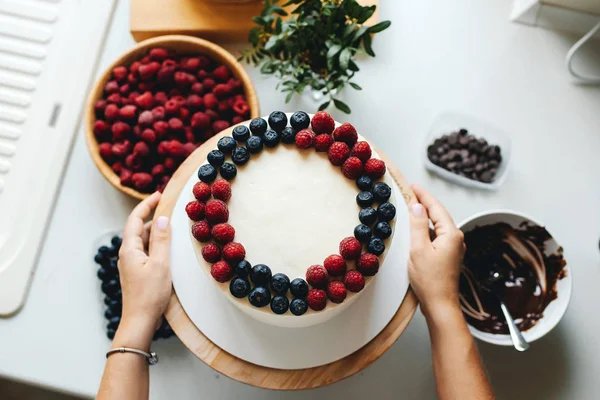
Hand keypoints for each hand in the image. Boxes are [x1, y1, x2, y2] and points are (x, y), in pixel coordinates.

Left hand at [117, 192, 171, 342]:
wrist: (139, 322)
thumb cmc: (150, 295)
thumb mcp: (160, 264)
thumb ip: (161, 240)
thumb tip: (162, 218)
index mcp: (129, 249)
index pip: (135, 219)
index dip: (146, 205)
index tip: (158, 195)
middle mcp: (127, 255)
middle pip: (138, 229)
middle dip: (152, 217)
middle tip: (169, 208)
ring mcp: (131, 265)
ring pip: (143, 241)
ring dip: (156, 232)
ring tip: (172, 226)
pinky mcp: (137, 273)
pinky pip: (146, 252)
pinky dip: (156, 245)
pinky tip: (168, 248)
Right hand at [408, 185, 464, 318]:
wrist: (440, 305)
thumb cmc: (430, 281)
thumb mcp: (418, 249)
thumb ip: (417, 225)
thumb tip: (416, 206)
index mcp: (451, 234)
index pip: (436, 207)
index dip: (423, 195)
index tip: (413, 185)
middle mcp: (456, 239)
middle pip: (438, 214)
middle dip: (424, 202)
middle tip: (410, 192)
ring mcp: (453, 248)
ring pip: (437, 225)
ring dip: (424, 215)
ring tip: (411, 206)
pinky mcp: (448, 255)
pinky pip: (436, 235)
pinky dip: (426, 228)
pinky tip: (417, 228)